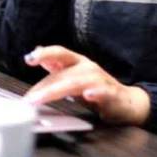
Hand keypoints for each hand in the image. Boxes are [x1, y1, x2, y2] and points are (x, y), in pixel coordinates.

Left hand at [23, 46, 149, 125]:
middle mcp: (87, 67)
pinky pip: (103, 92)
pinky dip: (96, 93)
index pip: (59, 53)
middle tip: (30, 99)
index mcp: (77, 62)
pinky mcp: (112, 94)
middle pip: (63, 72)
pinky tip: (88, 95)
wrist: (127, 103)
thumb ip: (56, 67)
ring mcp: (100, 80)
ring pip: (77, 82)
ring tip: (44, 98)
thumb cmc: (96, 89)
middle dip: (45, 86)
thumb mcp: (73, 76)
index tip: (29, 59)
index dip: (44, 53)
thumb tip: (37, 54)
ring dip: (58, 90)